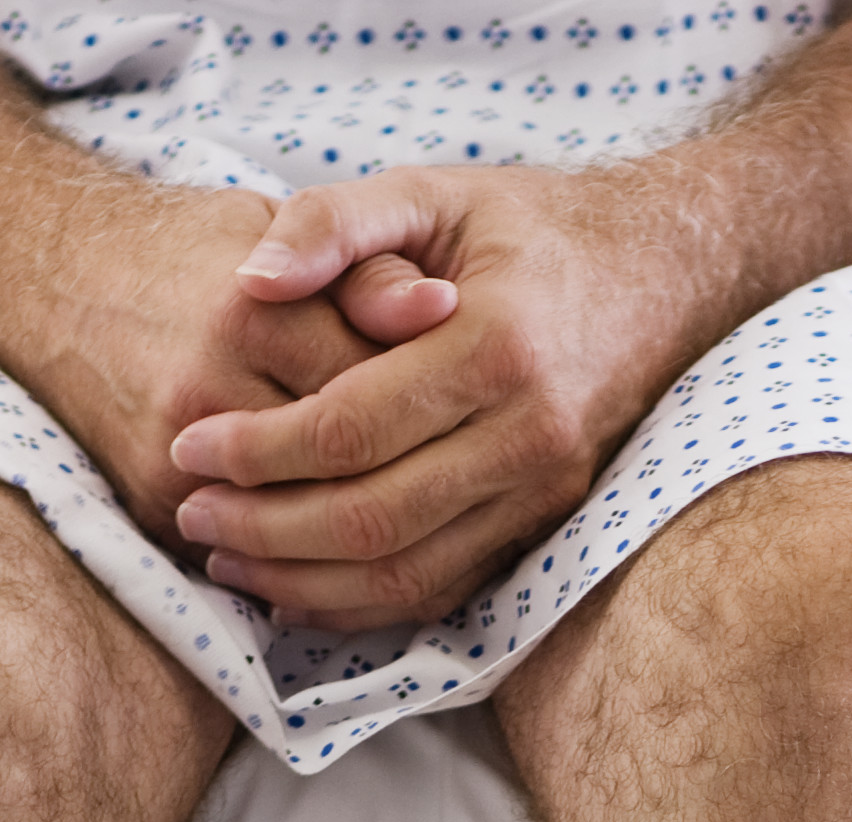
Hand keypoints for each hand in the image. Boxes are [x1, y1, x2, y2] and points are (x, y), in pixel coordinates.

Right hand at [0, 182, 463, 554]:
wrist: (53, 278)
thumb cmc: (189, 251)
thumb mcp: (279, 229)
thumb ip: (363, 269)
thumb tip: (444, 309)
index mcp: (251, 311)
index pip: (381, 385)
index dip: (440, 408)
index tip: (470, 414)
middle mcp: (207, 387)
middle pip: (350, 465)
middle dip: (414, 478)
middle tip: (458, 478)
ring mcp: (175, 458)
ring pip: (308, 527)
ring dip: (371, 538)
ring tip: (422, 522)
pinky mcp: (153, 507)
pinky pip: (256, 561)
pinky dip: (312, 567)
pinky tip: (359, 555)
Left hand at [163, 169, 740, 632]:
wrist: (662, 276)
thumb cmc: (531, 228)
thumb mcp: (433, 189)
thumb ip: (334, 221)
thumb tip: (250, 282)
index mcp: (497, 346)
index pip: (350, 427)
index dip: (256, 449)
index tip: (189, 447)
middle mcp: (531, 433)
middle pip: (372, 516)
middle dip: (266, 527)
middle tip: (192, 514)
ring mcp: (546, 492)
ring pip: (406, 572)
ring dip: (303, 580)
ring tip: (227, 558)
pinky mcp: (547, 526)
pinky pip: (444, 590)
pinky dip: (362, 604)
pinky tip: (297, 587)